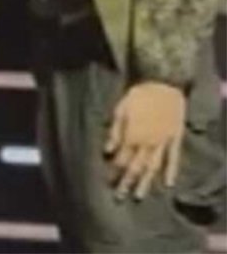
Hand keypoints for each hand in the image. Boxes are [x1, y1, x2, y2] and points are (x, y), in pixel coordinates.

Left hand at [104, 81, 185, 199]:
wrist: (164, 84)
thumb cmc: (138, 95)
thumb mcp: (120, 109)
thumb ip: (114, 132)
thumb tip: (107, 151)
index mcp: (132, 135)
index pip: (121, 159)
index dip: (114, 171)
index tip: (107, 181)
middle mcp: (148, 143)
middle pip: (136, 167)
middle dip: (126, 183)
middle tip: (119, 197)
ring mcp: (163, 143)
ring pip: (154, 167)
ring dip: (146, 183)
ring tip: (139, 196)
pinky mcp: (176, 139)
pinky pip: (174, 159)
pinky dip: (172, 172)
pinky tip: (169, 184)